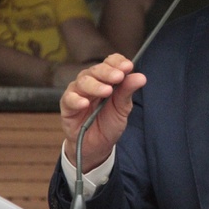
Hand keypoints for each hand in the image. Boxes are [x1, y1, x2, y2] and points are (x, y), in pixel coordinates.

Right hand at [60, 54, 146, 172]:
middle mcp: (91, 81)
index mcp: (106, 79)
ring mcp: (78, 92)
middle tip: (118, 77)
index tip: (128, 67)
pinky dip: (76, 100)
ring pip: (83, 82)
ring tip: (106, 91)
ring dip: (95, 85)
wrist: (97, 146)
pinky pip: (69, 99)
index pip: (110, 62)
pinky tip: (85, 103)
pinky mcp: (67, 105)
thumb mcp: (122, 108)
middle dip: (108, 72)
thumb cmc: (109, 123)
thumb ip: (128, 91)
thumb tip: (141, 77)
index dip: (118, 62)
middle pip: (96, 70)